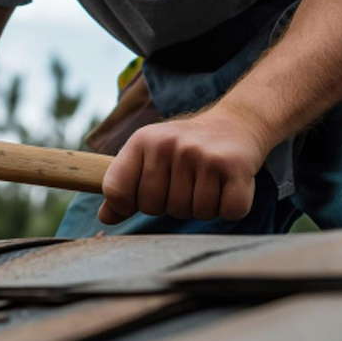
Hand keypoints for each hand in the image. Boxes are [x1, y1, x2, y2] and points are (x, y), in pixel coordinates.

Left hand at [99, 108, 271, 224]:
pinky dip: (230, 208)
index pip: (116, 191)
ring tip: (208, 182)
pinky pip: (227, 211)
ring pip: (193, 212)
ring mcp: (202, 155)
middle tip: (186, 184)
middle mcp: (169, 145)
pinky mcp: (234, 166)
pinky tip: (228, 186)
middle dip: (170, 205)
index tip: (143, 196)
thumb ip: (124, 186)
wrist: (236, 123)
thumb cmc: (185, 148)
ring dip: (203, 207)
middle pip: (154, 207)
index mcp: (142, 141)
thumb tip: (105, 217)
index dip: (127, 204)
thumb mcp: (148, 156)